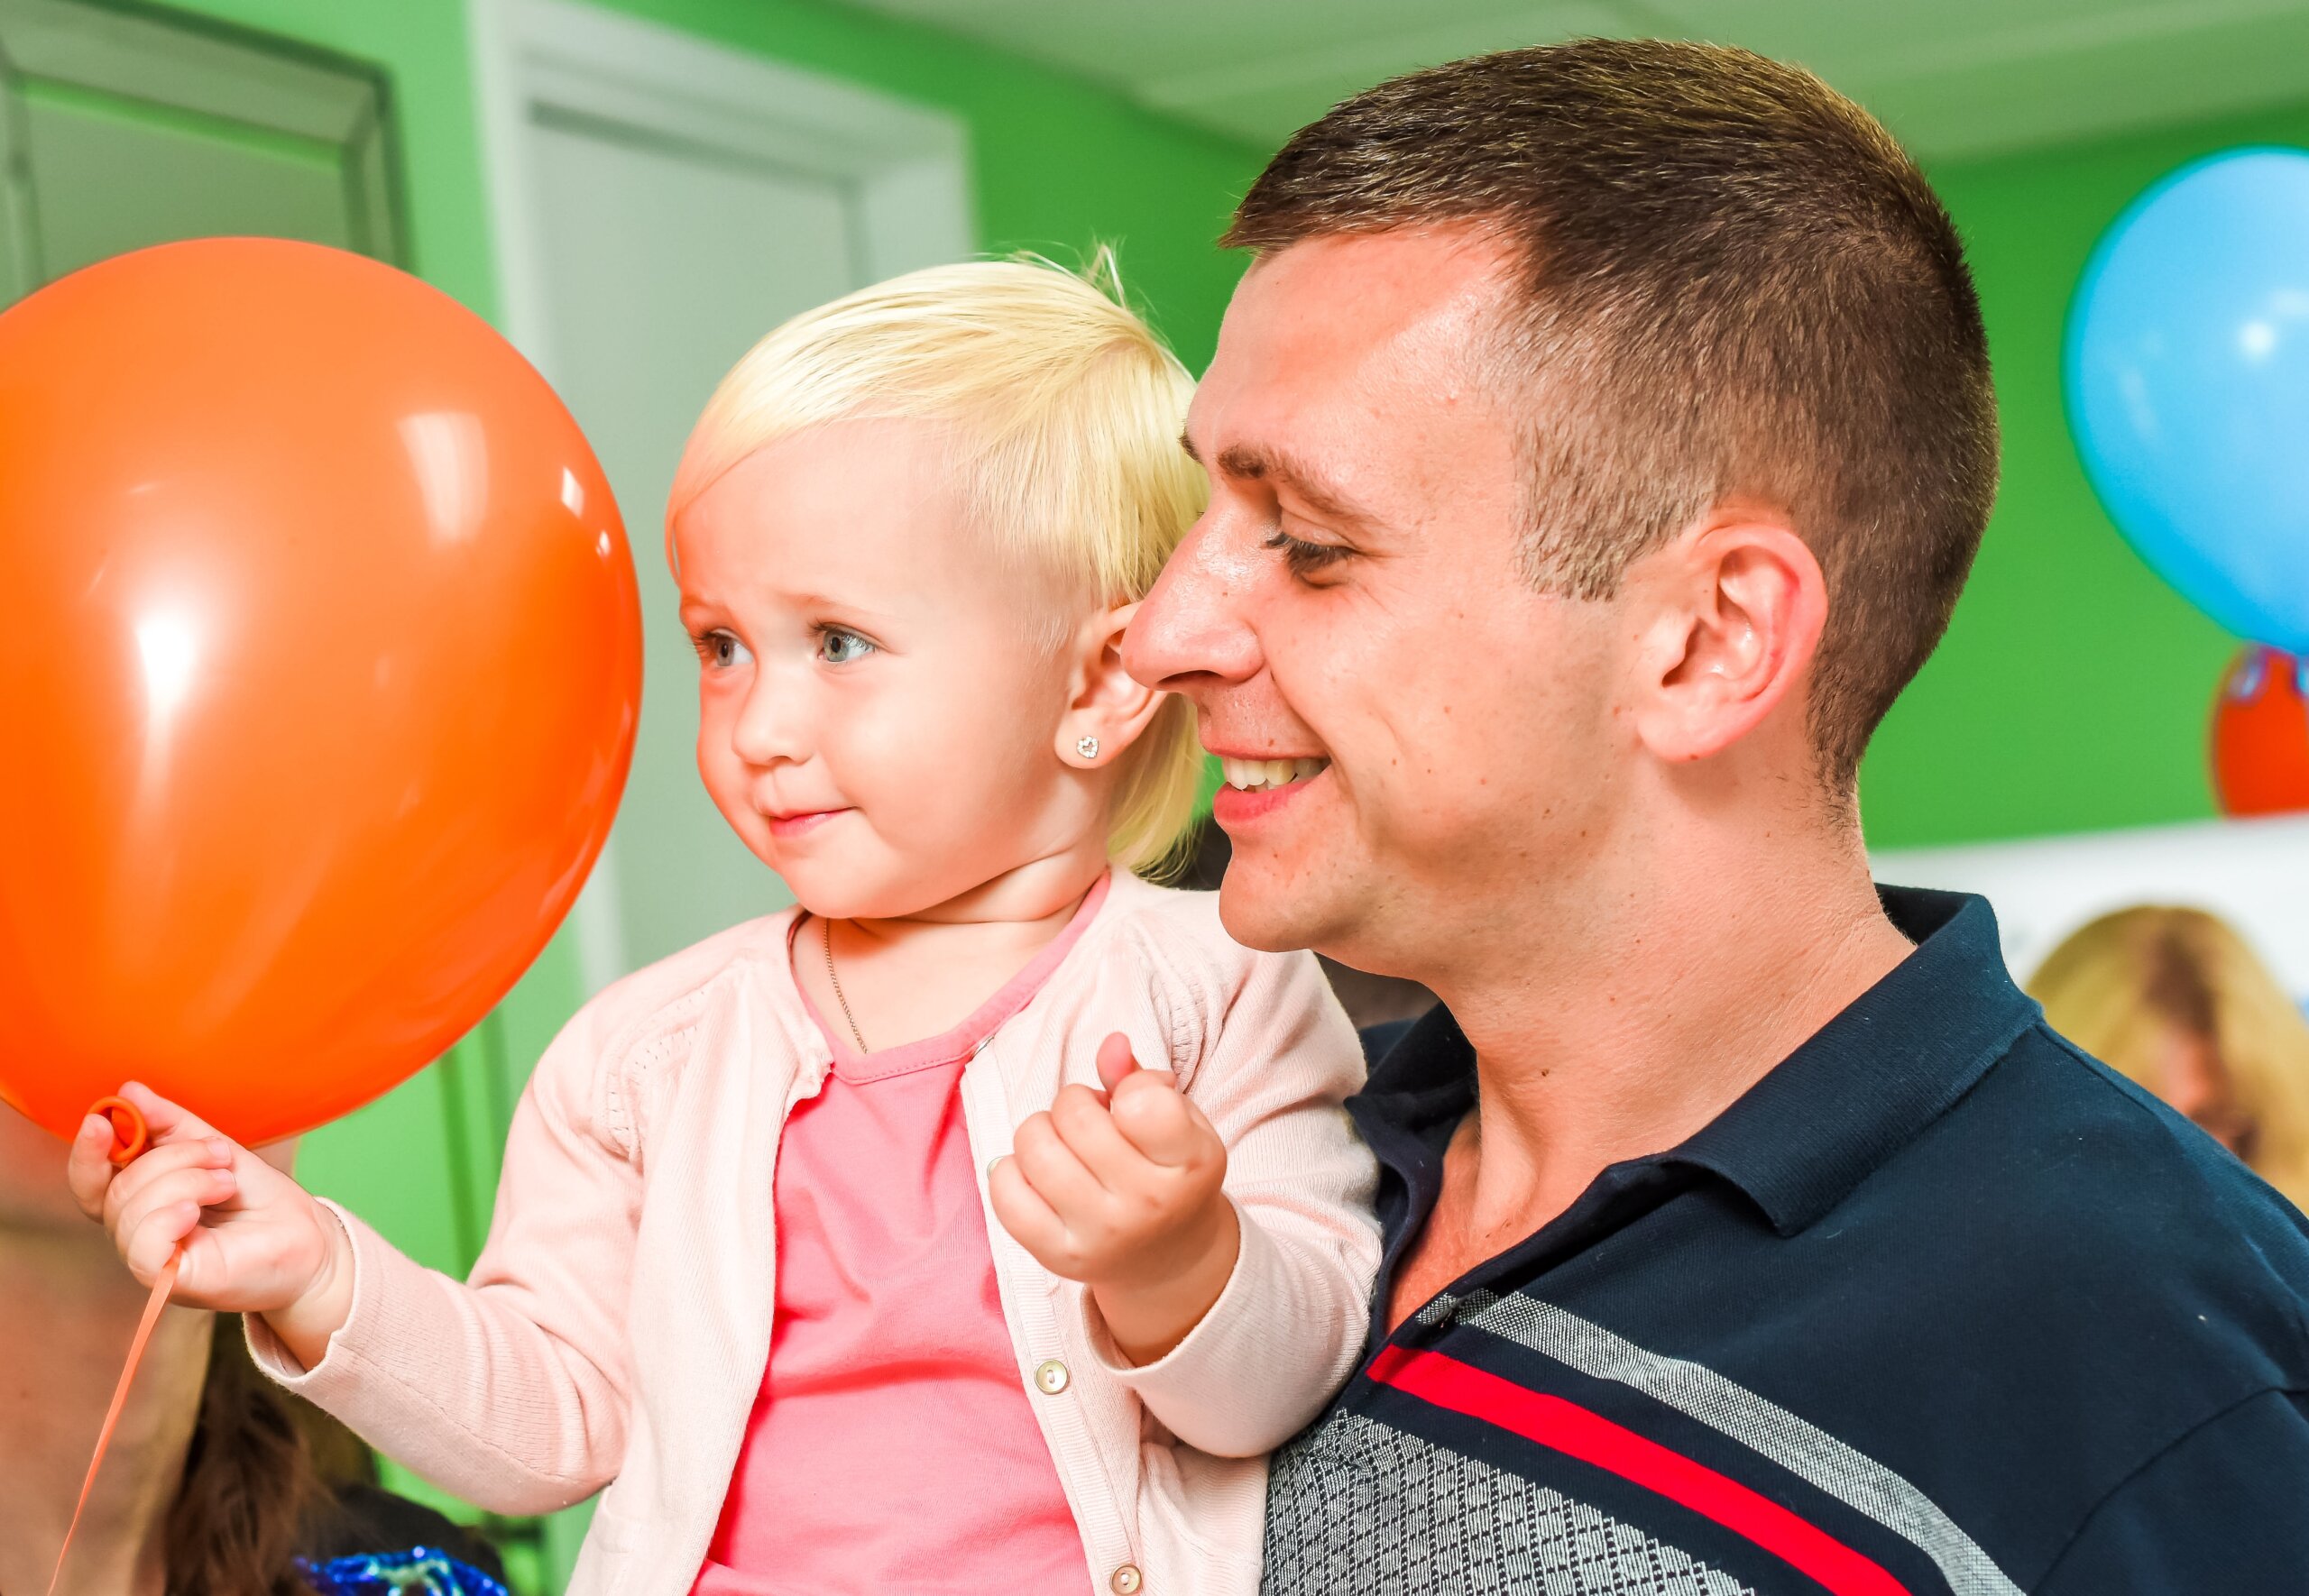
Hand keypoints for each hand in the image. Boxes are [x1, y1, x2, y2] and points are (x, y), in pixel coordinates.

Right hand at [67, 1081, 353, 1368]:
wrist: (310, 1242)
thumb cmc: (261, 1200)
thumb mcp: (216, 1150)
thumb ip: (172, 1126)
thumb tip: (129, 1092)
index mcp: (143, 1200)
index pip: (92, 1180)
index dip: (89, 1150)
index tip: (102, 1118)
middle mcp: (138, 1231)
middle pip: (115, 1188)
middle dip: (170, 1157)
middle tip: (220, 1153)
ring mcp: (152, 1258)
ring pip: (128, 1210)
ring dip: (184, 1181)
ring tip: (226, 1182)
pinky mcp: (170, 1282)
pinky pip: (140, 1248)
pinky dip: (166, 1218)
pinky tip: (196, 1212)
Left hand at [990, 1034, 1239, 1362]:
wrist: (1170, 1261)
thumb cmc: (1170, 1175)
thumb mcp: (1180, 1124)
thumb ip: (1142, 1080)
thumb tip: (1110, 1044)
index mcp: (1189, 1163)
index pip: (1139, 1102)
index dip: (1126, 1090)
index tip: (1131, 1107)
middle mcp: (1147, 1204)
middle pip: (1075, 1117)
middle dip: (1074, 1103)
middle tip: (1089, 1123)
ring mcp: (1100, 1234)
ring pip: (1034, 1149)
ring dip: (1040, 1132)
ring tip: (1062, 1146)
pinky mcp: (1059, 1257)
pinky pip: (1005, 1194)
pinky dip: (1010, 1170)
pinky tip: (1035, 1175)